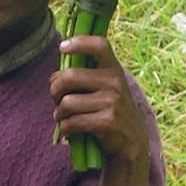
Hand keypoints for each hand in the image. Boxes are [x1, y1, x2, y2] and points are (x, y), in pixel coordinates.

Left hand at [50, 34, 149, 185]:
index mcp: (113, 69)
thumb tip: (54, 77)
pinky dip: (64, 128)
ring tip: (62, 118)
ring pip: (67, 103)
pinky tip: (68, 131)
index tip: (63, 47)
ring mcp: (113, 102)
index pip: (99, 45)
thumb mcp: (105, 90)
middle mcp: (115, 82)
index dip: (79, 42)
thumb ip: (84, 78)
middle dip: (54, 90)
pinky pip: (72, 122)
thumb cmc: (110, 112)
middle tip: (55, 99)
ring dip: (58, 113)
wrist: (131, 143)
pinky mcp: (107, 122)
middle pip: (69, 77)